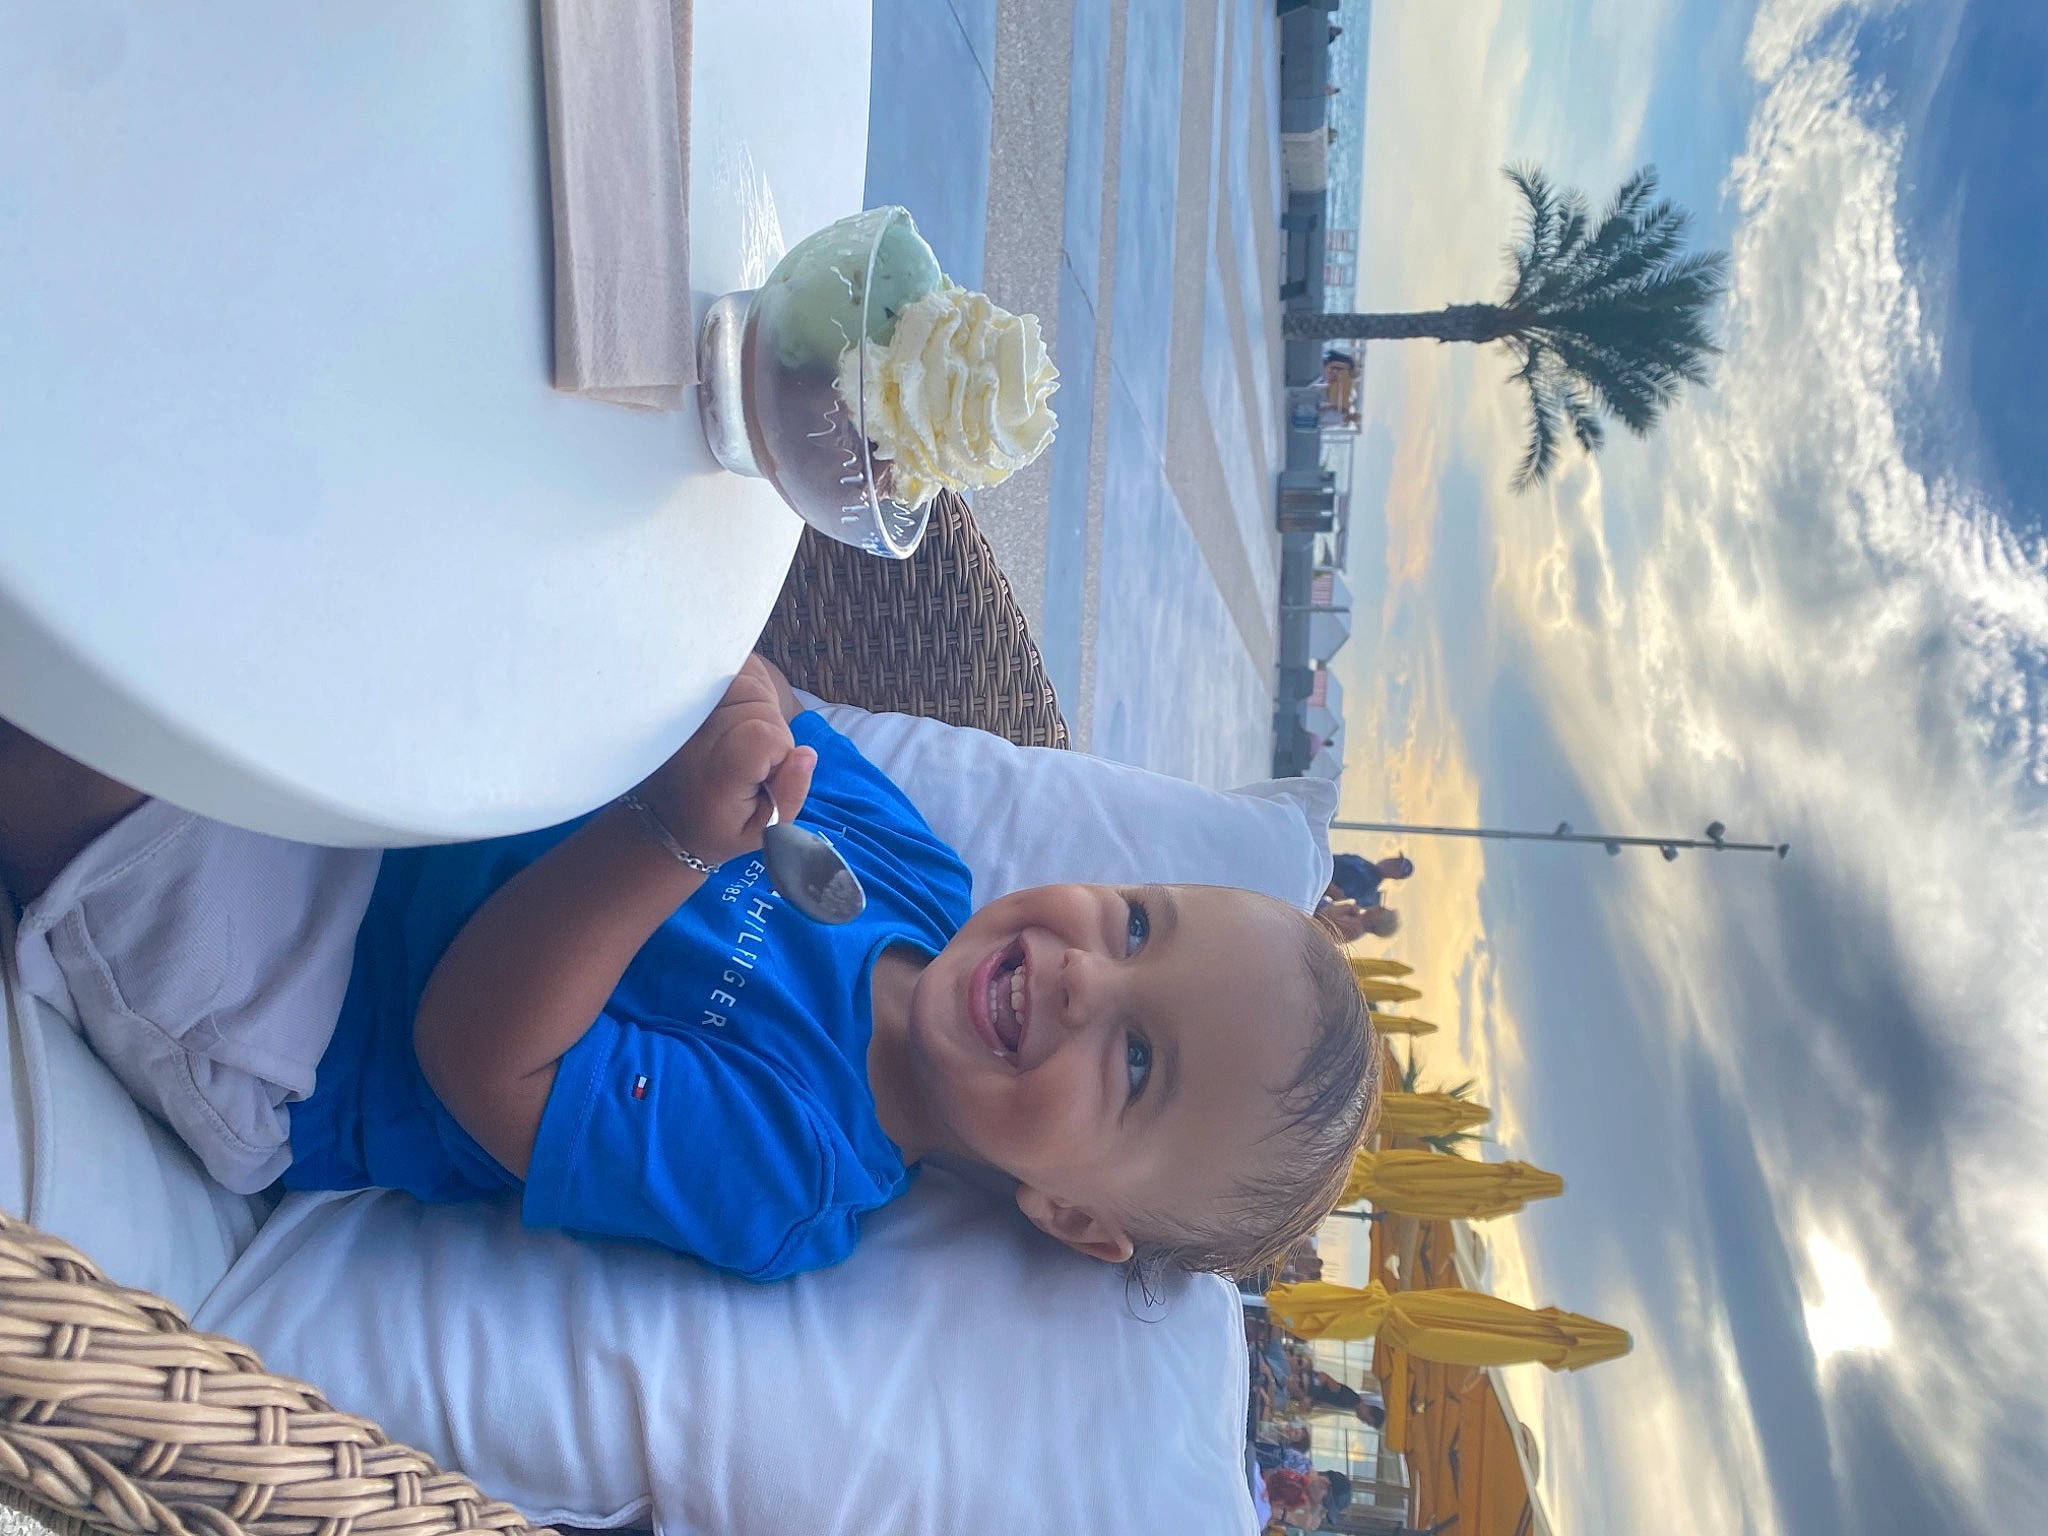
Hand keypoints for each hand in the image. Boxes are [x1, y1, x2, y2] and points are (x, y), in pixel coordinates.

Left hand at [636, 657, 816, 867]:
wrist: (668, 818)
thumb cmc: (722, 825)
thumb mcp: (762, 832)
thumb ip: (789, 796)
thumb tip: (806, 755)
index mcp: (717, 774)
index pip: (765, 735)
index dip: (781, 748)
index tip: (766, 771)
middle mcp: (696, 735)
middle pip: (759, 702)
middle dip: (771, 726)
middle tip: (756, 759)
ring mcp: (686, 710)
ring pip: (747, 680)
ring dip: (758, 704)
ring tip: (745, 736)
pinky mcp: (684, 693)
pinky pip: (732, 669)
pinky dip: (746, 684)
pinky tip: (738, 713)